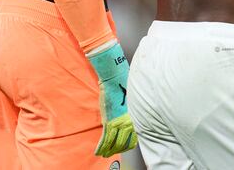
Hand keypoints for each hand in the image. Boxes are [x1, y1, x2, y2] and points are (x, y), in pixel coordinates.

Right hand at [88, 42, 137, 156]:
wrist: (116, 79)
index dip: (129, 144)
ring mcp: (119, 122)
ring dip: (108, 150)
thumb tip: (127, 116)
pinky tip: (98, 152)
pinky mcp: (109, 121)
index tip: (125, 147)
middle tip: (112, 153)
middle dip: (118, 150)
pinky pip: (105, 138)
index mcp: (136, 117)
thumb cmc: (125, 86)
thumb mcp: (131, 101)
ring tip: (104, 155)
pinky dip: (101, 147)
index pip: (134, 137)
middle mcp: (129, 122)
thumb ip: (130, 111)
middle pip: (124, 142)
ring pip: (114, 143)